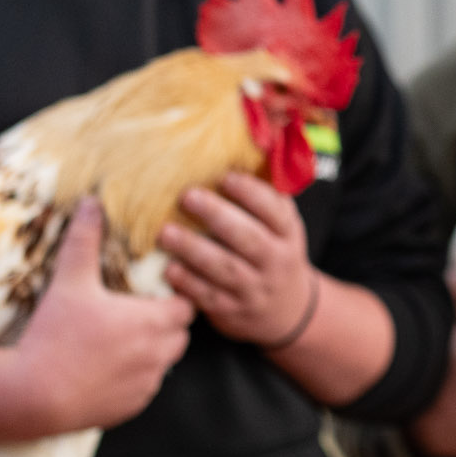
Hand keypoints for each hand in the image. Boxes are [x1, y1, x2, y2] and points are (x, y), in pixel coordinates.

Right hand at [16, 200, 194, 432]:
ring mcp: (146, 386)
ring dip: (150, 351)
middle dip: (166, 323)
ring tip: (120, 338)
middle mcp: (158, 356)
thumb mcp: (70, 282)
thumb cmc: (54, 336)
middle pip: (180, 335)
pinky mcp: (129, 408)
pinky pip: (143, 388)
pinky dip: (133, 377)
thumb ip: (85, 240)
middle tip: (138, 310)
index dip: (176, 296)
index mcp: (153, 323)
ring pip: (163, 363)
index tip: (158, 289)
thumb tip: (92, 203)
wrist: (31, 396)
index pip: (187, 306)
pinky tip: (106, 366)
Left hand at [160, 172, 316, 343]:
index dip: (252, 194)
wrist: (288, 311)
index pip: (275, 211)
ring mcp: (255, 289)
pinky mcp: (233, 312)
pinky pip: (209, 297)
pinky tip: (169, 268)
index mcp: (288, 233)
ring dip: (194, 250)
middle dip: (217, 216)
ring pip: (225, 269)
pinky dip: (188, 284)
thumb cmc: (274, 252)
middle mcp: (276, 261)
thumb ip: (265, 195)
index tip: (226, 177)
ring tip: (166, 232)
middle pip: (249, 239)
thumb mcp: (282, 226)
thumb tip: (242, 145)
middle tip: (187, 196)